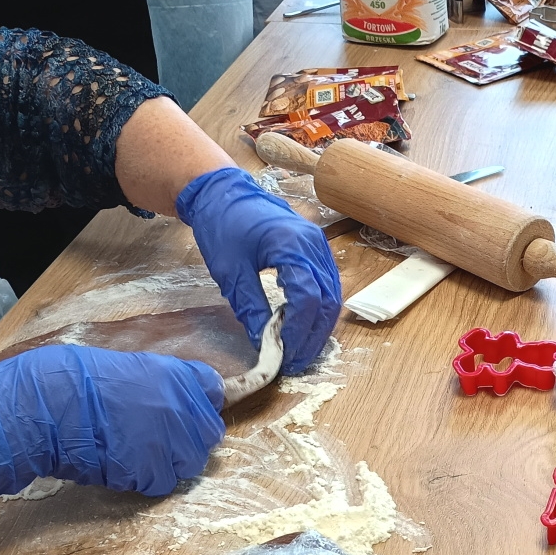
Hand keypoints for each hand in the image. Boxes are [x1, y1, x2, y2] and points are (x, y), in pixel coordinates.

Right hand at [0, 346, 224, 498]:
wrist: (48, 407)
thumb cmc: (75, 378)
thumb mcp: (128, 366)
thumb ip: (160, 382)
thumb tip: (173, 397)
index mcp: (178, 376)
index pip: (213, 390)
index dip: (198, 401)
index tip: (184, 408)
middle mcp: (184, 409)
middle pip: (209, 432)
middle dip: (189, 436)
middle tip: (159, 437)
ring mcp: (171, 444)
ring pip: (189, 462)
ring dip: (169, 461)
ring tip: (137, 452)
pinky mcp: (152, 473)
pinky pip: (161, 482)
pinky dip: (145, 478)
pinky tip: (121, 465)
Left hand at [176, 166, 340, 373]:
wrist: (223, 192)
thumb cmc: (223, 226)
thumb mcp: (230, 272)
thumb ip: (250, 308)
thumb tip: (263, 343)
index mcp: (292, 246)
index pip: (308, 299)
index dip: (299, 332)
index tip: (285, 355)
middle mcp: (314, 245)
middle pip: (328, 300)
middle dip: (314, 335)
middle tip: (296, 361)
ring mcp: (319, 246)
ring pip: (333, 295)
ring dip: (319, 325)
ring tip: (300, 349)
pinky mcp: (316, 249)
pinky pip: (327, 285)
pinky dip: (319, 309)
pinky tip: (303, 326)